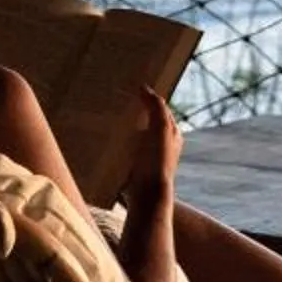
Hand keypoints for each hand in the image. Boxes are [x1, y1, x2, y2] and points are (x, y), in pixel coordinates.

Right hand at [121, 88, 181, 210]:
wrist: (147, 194)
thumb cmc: (157, 160)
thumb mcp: (160, 128)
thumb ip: (156, 107)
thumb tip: (145, 89)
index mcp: (172, 133)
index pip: (161, 109)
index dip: (149, 98)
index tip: (133, 87)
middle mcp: (163, 144)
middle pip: (149, 121)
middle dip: (137, 111)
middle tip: (120, 98)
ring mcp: (149, 156)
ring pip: (137, 134)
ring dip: (126, 126)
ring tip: (110, 116)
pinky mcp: (136, 167)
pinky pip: (127, 149)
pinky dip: (120, 141)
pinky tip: (109, 138)